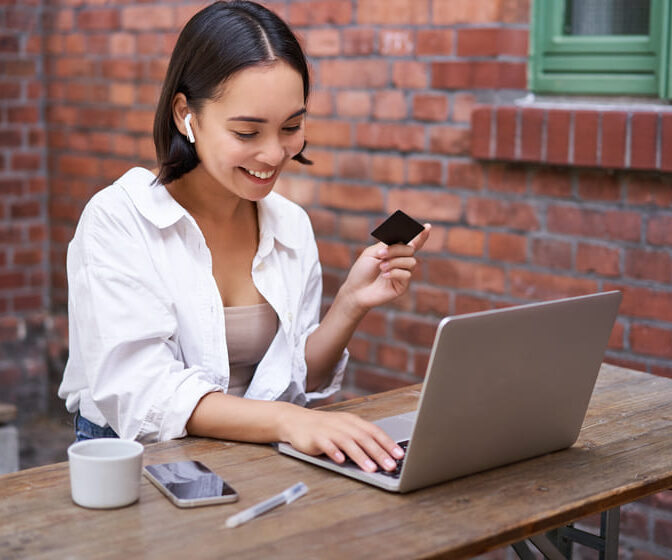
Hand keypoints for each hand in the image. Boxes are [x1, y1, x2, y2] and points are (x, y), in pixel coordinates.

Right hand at [278, 405, 404, 472]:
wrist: (296, 420)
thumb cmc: (324, 427)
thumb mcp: (344, 429)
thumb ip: (360, 439)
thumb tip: (382, 454)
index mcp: (353, 421)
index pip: (374, 431)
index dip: (388, 443)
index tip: (400, 455)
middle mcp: (343, 424)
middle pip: (364, 438)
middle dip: (379, 453)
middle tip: (390, 466)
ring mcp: (329, 430)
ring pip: (348, 442)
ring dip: (361, 456)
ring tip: (371, 468)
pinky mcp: (315, 437)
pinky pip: (327, 445)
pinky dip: (334, 452)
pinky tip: (341, 461)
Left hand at [341, 224, 430, 312]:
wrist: (356, 289)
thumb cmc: (362, 270)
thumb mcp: (373, 252)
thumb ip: (388, 244)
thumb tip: (405, 239)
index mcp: (395, 251)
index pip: (411, 242)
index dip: (421, 235)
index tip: (427, 226)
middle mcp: (401, 262)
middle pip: (410, 249)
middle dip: (396, 249)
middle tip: (381, 254)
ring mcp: (403, 273)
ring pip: (411, 262)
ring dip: (394, 262)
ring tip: (381, 267)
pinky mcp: (402, 285)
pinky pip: (407, 275)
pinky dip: (394, 273)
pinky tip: (384, 276)